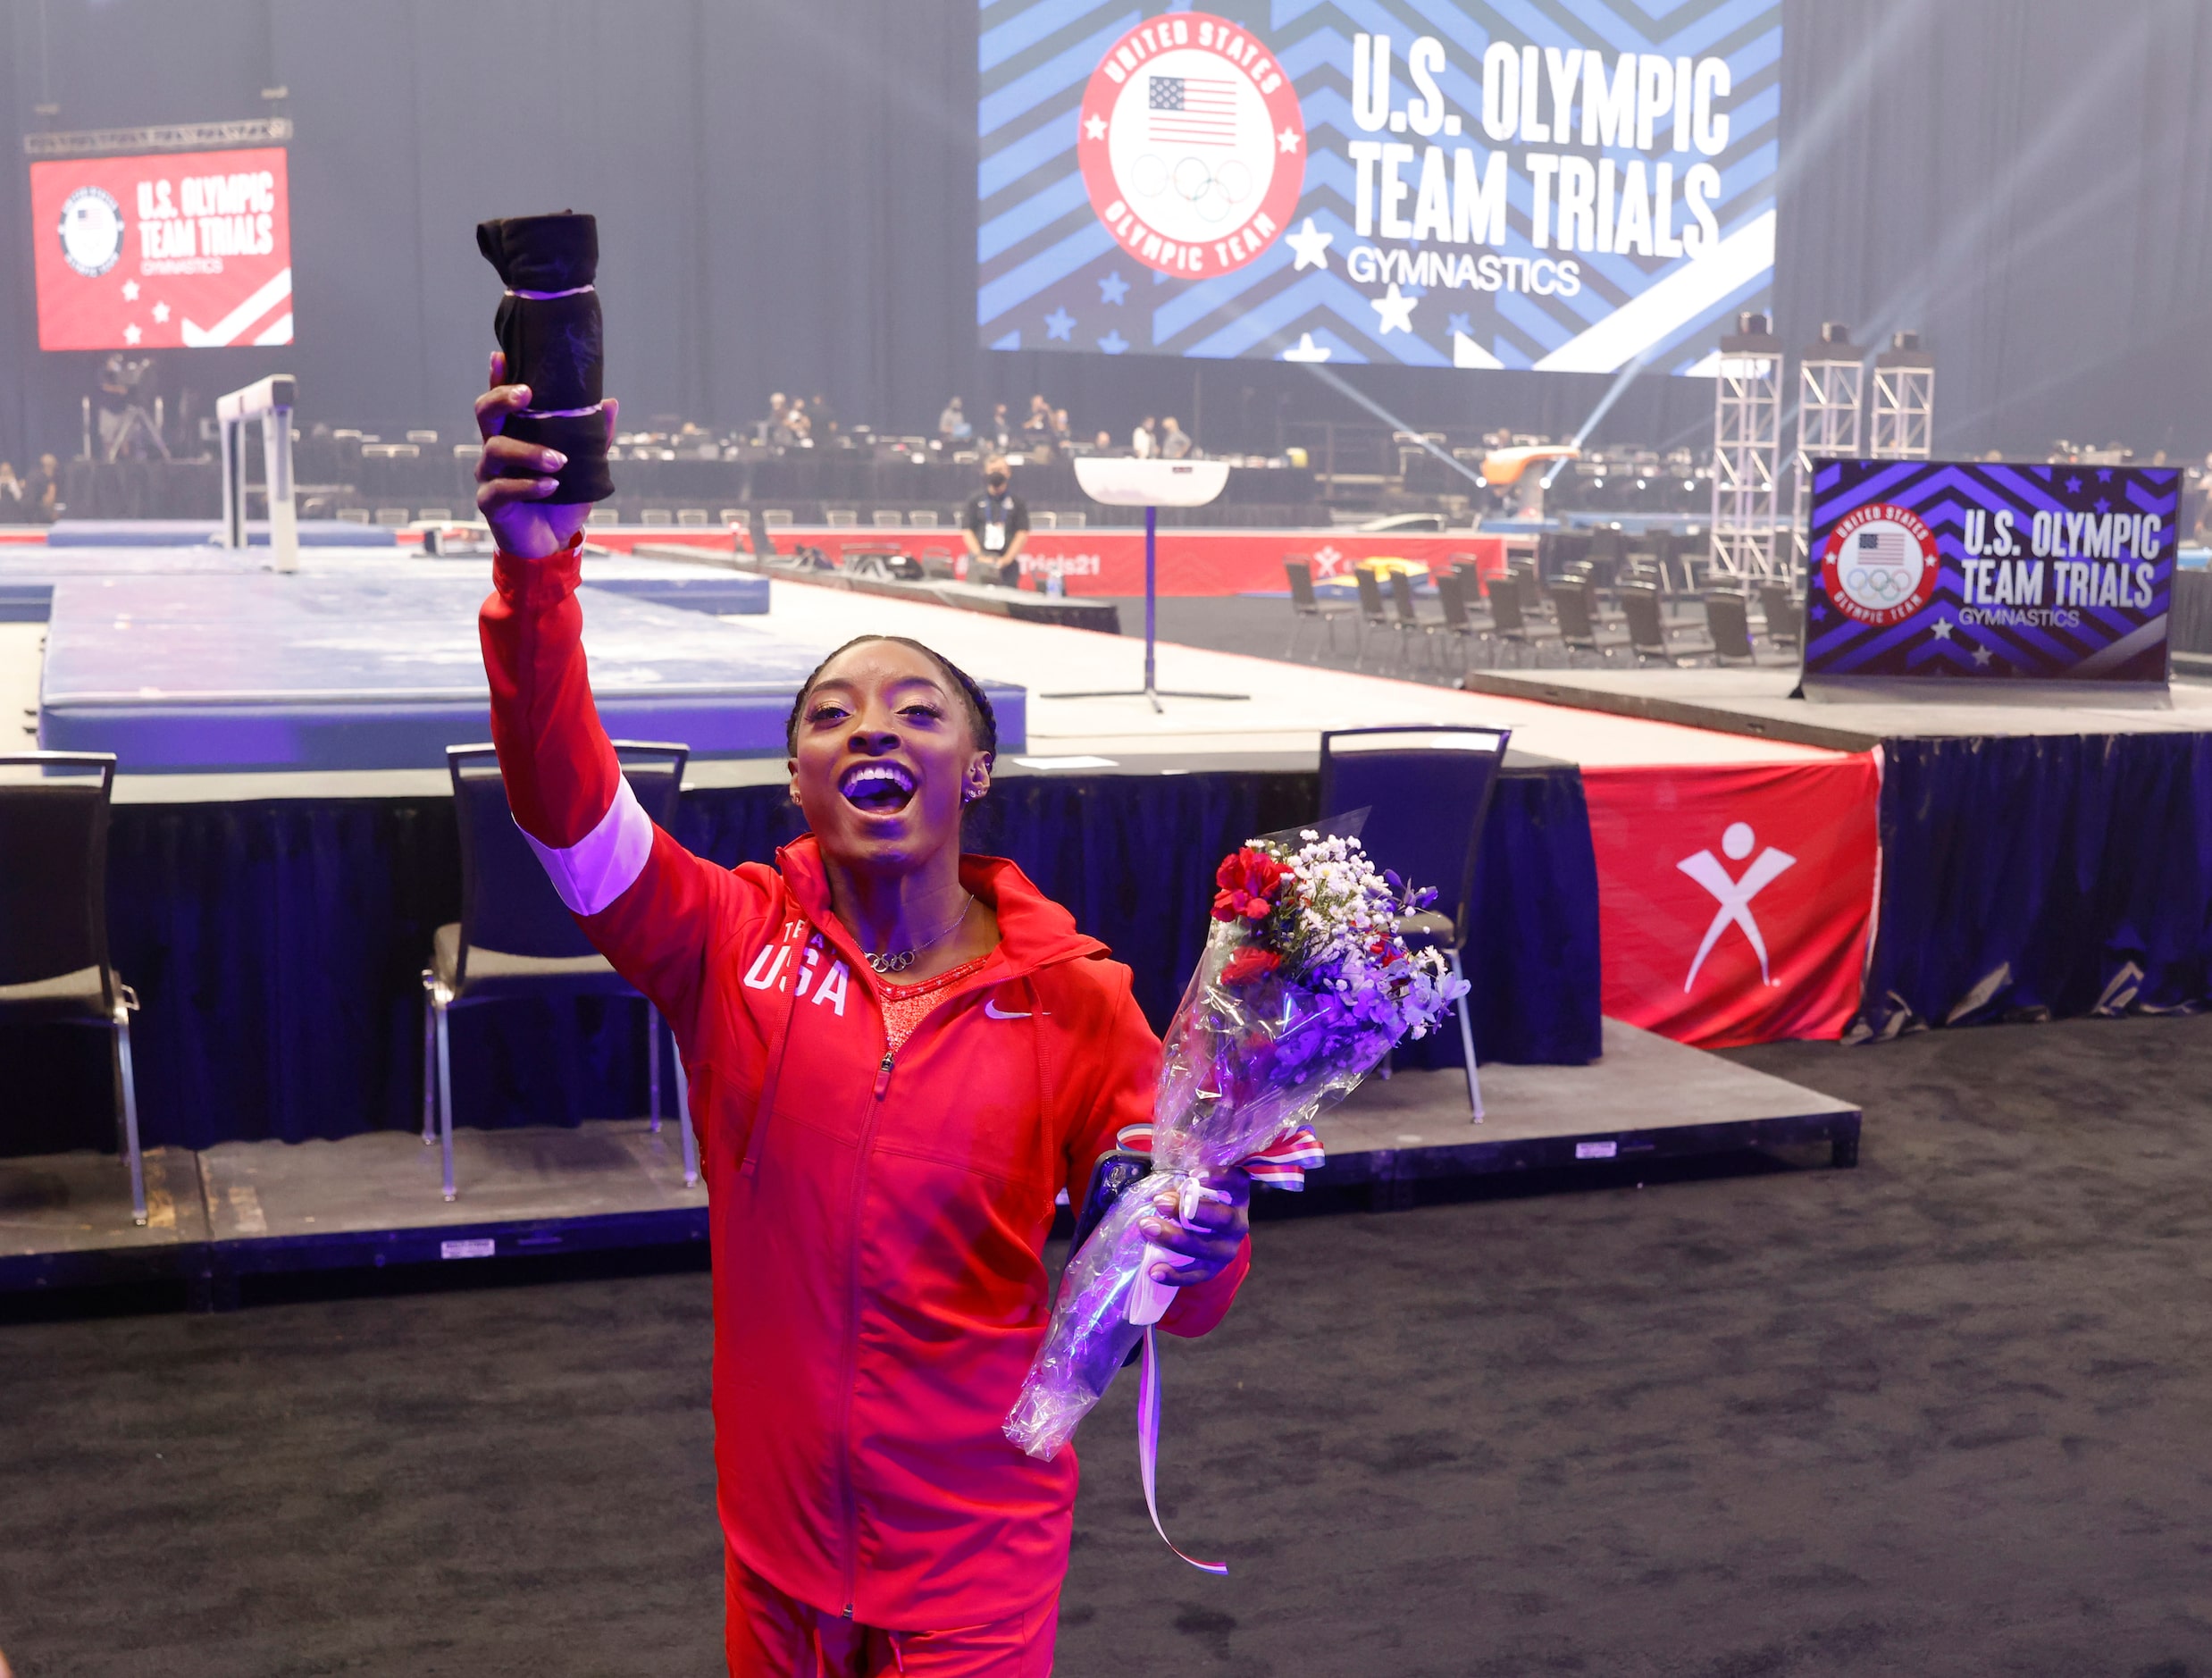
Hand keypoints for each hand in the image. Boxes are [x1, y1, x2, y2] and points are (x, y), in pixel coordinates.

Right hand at [473, 350, 617, 558]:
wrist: (552, 543)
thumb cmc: (563, 498)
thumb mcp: (584, 467)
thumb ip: (594, 437)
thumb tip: (611, 402)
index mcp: (514, 433)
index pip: (501, 400)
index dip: (498, 377)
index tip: (503, 356)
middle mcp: (495, 449)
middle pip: (485, 413)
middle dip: (502, 398)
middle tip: (528, 395)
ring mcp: (489, 475)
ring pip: (495, 450)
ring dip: (529, 451)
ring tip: (560, 461)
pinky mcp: (490, 503)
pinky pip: (502, 489)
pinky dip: (529, 486)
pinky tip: (551, 486)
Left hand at [1138, 1169, 1249, 1287]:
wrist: (1210, 1237)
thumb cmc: (1199, 1202)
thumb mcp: (1197, 1188)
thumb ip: (1184, 1186)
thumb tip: (1161, 1195)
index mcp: (1237, 1196)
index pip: (1236, 1182)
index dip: (1219, 1177)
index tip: (1194, 1174)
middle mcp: (1237, 1224)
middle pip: (1222, 1218)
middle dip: (1192, 1210)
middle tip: (1160, 1202)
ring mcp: (1227, 1249)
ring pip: (1205, 1247)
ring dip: (1173, 1238)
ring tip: (1147, 1227)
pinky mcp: (1213, 1270)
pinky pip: (1195, 1275)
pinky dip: (1174, 1275)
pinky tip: (1154, 1271)